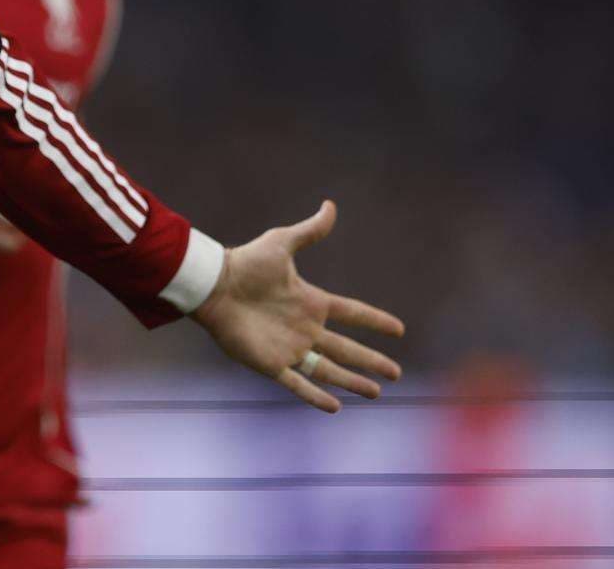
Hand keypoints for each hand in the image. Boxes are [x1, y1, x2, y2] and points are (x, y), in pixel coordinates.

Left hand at [191, 200, 403, 412]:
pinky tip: (336, 407)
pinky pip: (298, 384)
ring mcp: (289, 347)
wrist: (214, 285)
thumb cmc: (246, 263)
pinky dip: (315, 396)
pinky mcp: (271, 363)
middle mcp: (305, 328)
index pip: (352, 313)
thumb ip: (309, 231)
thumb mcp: (281, 243)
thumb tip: (330, 206)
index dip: (375, 320)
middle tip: (396, 374)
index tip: (399, 329)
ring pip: (329, 370)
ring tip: (376, 393)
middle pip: (347, 349)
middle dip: (371, 361)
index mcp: (311, 302)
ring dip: (352, 382)